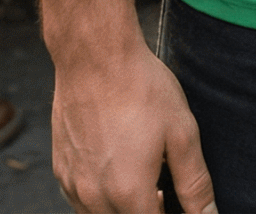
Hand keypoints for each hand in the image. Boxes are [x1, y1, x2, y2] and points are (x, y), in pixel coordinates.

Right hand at [51, 41, 215, 213]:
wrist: (95, 57)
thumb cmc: (142, 89)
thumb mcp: (181, 133)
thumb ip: (195, 182)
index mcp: (130, 194)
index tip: (176, 202)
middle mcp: (96, 198)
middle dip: (148, 213)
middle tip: (165, 191)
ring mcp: (73, 185)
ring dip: (123, 209)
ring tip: (144, 182)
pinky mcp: (61, 170)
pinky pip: (80, 202)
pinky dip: (100, 198)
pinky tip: (115, 170)